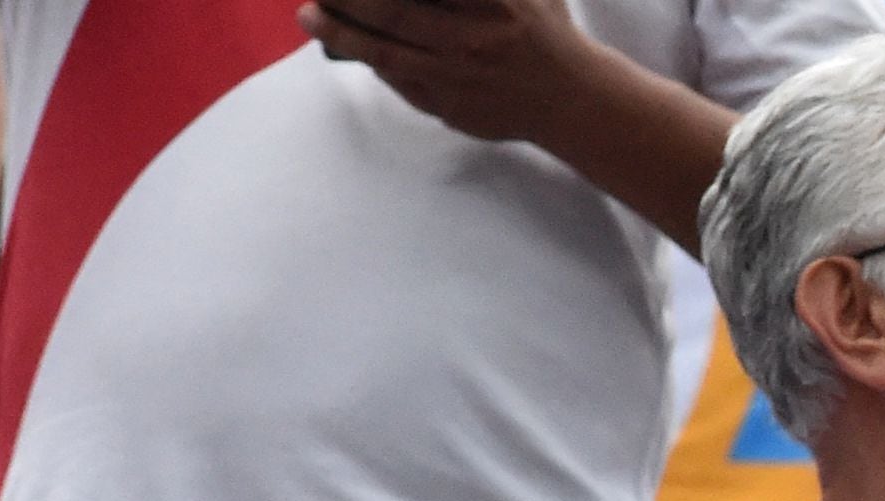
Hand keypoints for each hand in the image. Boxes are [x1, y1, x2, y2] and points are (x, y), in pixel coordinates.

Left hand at [300, 0, 616, 146]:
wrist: (575, 100)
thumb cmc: (544, 32)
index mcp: (494, 4)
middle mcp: (473, 39)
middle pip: (392, 12)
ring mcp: (460, 77)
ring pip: (384, 51)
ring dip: (339, 32)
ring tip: (310, 16)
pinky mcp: (452, 107)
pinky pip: (400, 82)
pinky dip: (371, 62)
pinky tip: (351, 46)